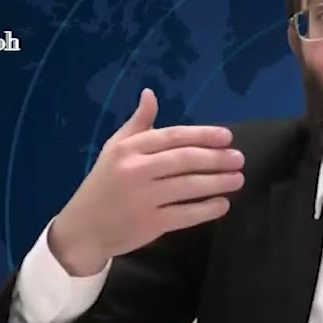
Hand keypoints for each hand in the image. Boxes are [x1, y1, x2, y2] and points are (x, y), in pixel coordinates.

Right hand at [49, 88, 243, 274]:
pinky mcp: (150, 224)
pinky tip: (223, 204)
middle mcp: (136, 170)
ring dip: (218, 182)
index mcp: (129, 149)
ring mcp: (143, 198)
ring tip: (238, 179)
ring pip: (189, 186)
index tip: (228, 137)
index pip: (173, 137)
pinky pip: (186, 214)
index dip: (203, 135)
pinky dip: (207, 209)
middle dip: (216, 158)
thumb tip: (150, 94)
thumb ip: (138, 123)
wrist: (83, 228)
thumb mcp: (114, 149)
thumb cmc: (104, 184)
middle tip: (239, 158)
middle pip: (185, 160)